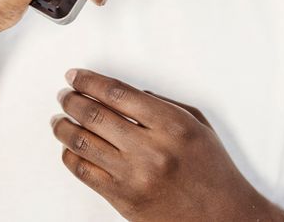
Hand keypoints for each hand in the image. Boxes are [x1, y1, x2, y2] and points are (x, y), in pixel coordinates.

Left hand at [52, 69, 283, 221]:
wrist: (223, 218)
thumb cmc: (212, 172)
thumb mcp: (197, 126)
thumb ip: (161, 104)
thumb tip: (120, 93)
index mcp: (172, 126)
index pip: (117, 93)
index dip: (89, 81)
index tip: (75, 76)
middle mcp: (152, 150)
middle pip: (94, 114)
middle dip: (71, 100)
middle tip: (64, 95)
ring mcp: (134, 176)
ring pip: (82, 142)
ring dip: (63, 126)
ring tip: (59, 119)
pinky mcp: (123, 198)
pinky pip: (83, 171)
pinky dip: (69, 155)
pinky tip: (69, 147)